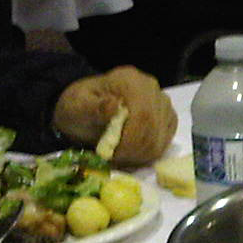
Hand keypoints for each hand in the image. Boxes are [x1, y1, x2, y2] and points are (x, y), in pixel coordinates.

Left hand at [55, 68, 176, 165]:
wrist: (85, 109)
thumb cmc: (79, 108)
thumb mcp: (76, 107)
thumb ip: (94, 108)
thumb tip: (113, 105)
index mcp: (130, 81)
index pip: (143, 114)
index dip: (132, 140)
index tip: (113, 155)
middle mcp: (151, 88)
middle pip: (154, 127)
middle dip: (134, 150)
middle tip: (114, 160)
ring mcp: (162, 103)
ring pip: (160, 138)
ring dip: (140, 154)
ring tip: (119, 157)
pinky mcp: (166, 118)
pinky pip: (164, 141)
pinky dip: (147, 154)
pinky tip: (130, 154)